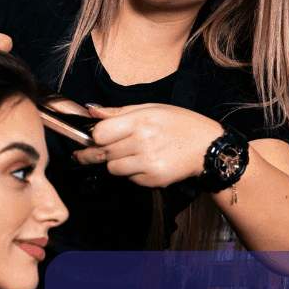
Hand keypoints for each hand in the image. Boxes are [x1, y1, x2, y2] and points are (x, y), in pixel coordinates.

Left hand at [73, 104, 224, 188]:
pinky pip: (130, 179)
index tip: (91, 138)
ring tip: (126, 155)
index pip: (100, 133)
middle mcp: (142, 142)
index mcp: (140, 121)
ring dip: (114, 164)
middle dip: (90, 154)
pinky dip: (131, 173)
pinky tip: (144, 163)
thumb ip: (119, 112)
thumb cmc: (180, 124)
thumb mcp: (151, 108)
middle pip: (102, 153)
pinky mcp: (153, 179)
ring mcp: (148, 163)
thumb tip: (91, 111)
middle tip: (80, 156)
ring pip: (113, 169)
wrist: (207, 146)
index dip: (93, 136)